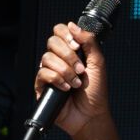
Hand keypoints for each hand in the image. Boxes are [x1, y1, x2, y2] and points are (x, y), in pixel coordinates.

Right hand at [33, 21, 107, 136]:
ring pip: (47, 58)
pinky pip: (42, 73)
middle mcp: (58, 59)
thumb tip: (73, 25)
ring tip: (76, 83)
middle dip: (69, 56)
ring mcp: (49, 72)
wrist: (91, 115)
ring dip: (65, 71)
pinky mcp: (42, 85)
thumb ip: (89, 41)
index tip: (78, 47)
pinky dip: (57, 80)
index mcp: (71, 51)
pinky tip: (66, 88)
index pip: (59, 31)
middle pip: (52, 42)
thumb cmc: (96, 91)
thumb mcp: (98, 62)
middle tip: (81, 69)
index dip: (66, 35)